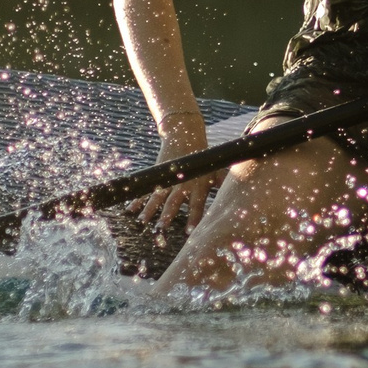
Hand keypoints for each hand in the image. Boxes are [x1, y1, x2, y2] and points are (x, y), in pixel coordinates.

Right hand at [133, 116, 222, 233]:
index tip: (190, 232)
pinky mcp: (158, 175)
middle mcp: (182, 183)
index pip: (197, 205)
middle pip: (173, 202)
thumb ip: (222, 184)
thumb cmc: (203, 158)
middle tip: (161, 230)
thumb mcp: (216, 169)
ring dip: (149, 210)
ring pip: (157, 197)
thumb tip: (237, 197)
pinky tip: (130, 210)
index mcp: (198, 184)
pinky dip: (138, 200)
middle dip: (167, 216)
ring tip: (143, 222)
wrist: (185, 135)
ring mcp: (168, 179)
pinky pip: (147, 190)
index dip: (193, 218)